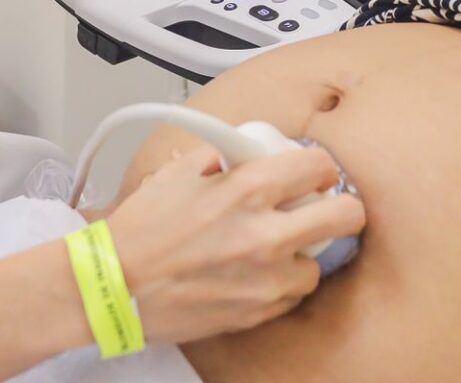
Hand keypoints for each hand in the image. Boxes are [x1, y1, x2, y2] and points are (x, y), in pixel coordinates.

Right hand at [104, 144, 365, 343]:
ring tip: (274, 247)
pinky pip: (292, 295)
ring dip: (302, 252)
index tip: (313, 172)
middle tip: (321, 207)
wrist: (113, 286)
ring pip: (319, 262)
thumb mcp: (179, 172)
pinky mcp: (257, 312)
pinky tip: (254, 273)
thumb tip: (251, 147)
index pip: (320, 167)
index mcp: (248, 190)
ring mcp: (265, 279)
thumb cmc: (141, 231)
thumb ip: (224, 155)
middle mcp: (266, 234)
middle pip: (346, 216)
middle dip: (339, 208)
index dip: (319, 167)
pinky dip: (280, 283)